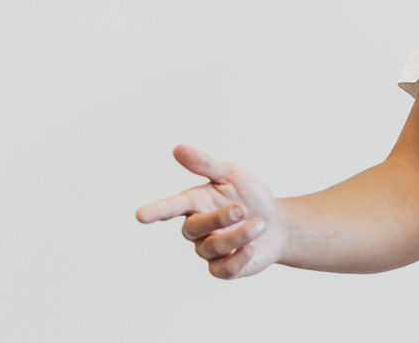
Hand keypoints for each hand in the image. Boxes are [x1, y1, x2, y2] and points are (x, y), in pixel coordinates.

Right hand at [135, 144, 286, 278]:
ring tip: (260, 223)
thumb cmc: (250, 196)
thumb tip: (178, 148)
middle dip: (218, 218)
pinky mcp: (223, 268)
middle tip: (241, 207)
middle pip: (195, 227)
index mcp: (196, 203)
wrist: (277, 224)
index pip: (172, 207)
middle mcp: (198, 228)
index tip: (140, 215)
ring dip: (239, 235)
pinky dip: (240, 257)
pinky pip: (224, 269)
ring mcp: (208, 250)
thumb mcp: (232, 176)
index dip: (157, 210)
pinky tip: (252, 247)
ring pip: (213, 247)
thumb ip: (206, 165)